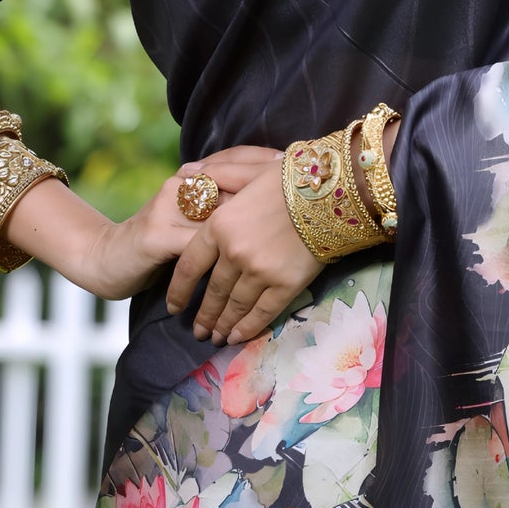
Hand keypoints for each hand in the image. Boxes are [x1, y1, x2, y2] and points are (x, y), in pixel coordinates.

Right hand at [74, 146, 286, 300]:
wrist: (108, 260)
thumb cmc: (159, 243)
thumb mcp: (194, 222)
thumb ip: (224, 207)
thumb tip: (272, 201)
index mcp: (192, 178)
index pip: (235, 161)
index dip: (268, 164)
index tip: (301, 170)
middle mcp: (181, 185)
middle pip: (234, 182)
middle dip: (268, 191)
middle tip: (304, 197)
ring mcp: (168, 207)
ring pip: (219, 215)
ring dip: (252, 227)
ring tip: (285, 234)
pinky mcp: (156, 235)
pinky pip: (197, 248)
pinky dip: (222, 260)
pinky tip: (247, 267)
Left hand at [165, 156, 324, 345]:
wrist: (334, 192)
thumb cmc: (291, 177)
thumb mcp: (249, 170)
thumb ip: (216, 175)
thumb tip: (185, 175)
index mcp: (221, 225)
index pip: (190, 265)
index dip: (179, 290)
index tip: (174, 306)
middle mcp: (235, 253)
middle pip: (213, 292)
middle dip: (203, 315)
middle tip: (198, 331)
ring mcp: (261, 272)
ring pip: (235, 306)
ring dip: (223, 325)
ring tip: (216, 338)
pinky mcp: (286, 285)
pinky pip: (261, 312)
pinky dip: (247, 328)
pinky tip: (237, 337)